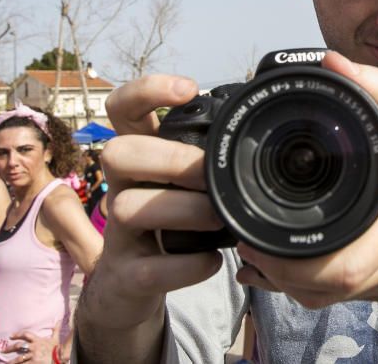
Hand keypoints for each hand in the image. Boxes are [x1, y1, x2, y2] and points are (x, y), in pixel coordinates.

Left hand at [4, 324, 59, 363]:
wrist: (60, 357)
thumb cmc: (57, 348)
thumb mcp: (56, 338)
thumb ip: (56, 329)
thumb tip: (59, 320)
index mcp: (38, 340)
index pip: (26, 334)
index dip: (18, 334)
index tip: (11, 336)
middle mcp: (34, 347)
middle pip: (19, 346)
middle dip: (10, 348)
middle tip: (3, 350)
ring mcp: (33, 356)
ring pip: (19, 358)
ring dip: (12, 361)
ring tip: (6, 363)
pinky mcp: (33, 363)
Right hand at [75, 75, 224, 355]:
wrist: (131, 288)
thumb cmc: (171, 221)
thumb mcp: (184, 181)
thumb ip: (207, 153)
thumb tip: (260, 117)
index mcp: (140, 157)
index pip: (123, 108)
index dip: (147, 91)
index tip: (189, 89)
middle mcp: (122, 188)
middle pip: (118, 152)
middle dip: (170, 158)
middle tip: (210, 173)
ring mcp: (119, 233)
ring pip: (128, 208)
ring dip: (182, 210)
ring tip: (219, 218)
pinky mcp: (126, 275)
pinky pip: (149, 269)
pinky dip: (186, 265)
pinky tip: (213, 260)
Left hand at [234, 52, 377, 319]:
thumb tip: (331, 63)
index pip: (344, 266)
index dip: (294, 265)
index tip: (260, 242)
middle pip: (326, 291)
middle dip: (278, 275)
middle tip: (249, 245)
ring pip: (331, 300)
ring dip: (291, 282)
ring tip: (262, 250)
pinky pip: (346, 298)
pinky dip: (314, 284)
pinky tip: (295, 261)